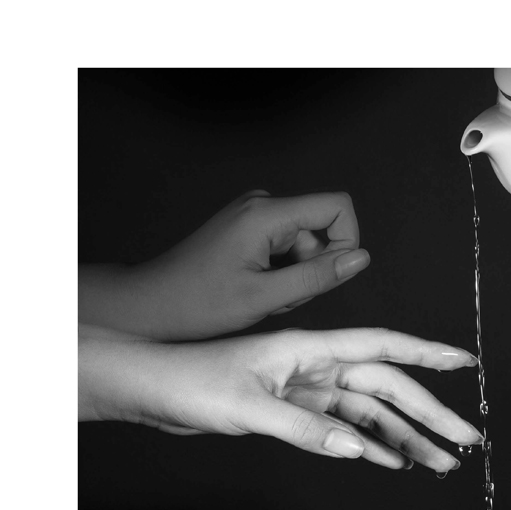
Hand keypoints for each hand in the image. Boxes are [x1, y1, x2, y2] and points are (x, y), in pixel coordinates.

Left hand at [79, 191, 369, 339]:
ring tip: (264, 298)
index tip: (328, 277)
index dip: (347, 241)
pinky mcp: (248, 227)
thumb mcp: (264, 298)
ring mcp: (254, 215)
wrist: (149, 304)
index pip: (337, 207)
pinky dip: (282, 273)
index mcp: (266, 214)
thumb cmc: (197, 304)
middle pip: (321, 229)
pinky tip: (256, 291)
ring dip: (296, 276)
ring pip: (305, 243)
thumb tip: (361, 258)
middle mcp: (262, 205)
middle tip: (279, 297)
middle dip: (313, 269)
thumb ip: (317, 277)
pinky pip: (286, 246)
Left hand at [79, 325, 483, 472]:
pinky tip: (391, 460)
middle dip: (428, 413)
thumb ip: (306, 428)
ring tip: (437, 462)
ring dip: (403, 436)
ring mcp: (307, 390)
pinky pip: (342, 429)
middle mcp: (316, 366)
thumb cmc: (193, 382)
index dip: (426, 353)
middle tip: (464, 440)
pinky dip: (369, 444)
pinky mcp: (294, 411)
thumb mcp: (249, 406)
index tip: (463, 361)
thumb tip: (360, 447)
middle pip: (386, 388)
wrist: (155, 390)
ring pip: (368, 413)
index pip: (381, 347)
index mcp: (310, 349)